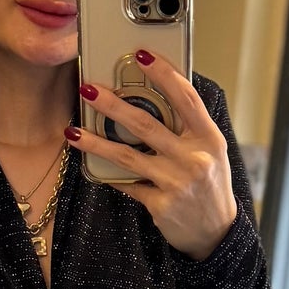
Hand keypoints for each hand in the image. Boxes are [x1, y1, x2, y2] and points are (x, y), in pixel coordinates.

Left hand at [68, 57, 236, 259]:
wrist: (215, 233)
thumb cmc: (210, 185)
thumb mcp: (210, 152)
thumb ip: (188, 128)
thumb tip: (153, 96)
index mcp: (209, 138)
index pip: (186, 98)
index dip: (164, 74)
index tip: (142, 54)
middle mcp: (194, 158)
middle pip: (146, 124)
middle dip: (113, 104)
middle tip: (88, 89)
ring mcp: (176, 183)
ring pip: (127, 156)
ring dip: (96, 142)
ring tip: (73, 130)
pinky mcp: (161, 204)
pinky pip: (128, 184)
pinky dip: (110, 174)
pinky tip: (92, 165)